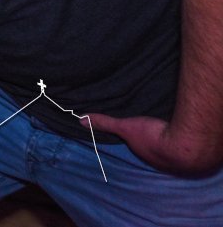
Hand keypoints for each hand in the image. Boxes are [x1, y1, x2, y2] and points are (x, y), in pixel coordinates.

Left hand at [88, 112, 222, 174]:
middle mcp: (167, 163)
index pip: (144, 149)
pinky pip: (193, 147)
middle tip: (161, 132)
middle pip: (162, 152)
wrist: (188, 145)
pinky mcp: (201, 154)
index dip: (143, 142)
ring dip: (178, 143)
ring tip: (177, 133)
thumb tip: (80, 120)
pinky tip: (192, 133)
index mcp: (150, 157)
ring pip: (179, 151)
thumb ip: (104, 123)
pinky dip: (191, 141)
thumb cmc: (155, 137)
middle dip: (161, 144)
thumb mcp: (126, 127)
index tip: (144, 133)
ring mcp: (185, 161)